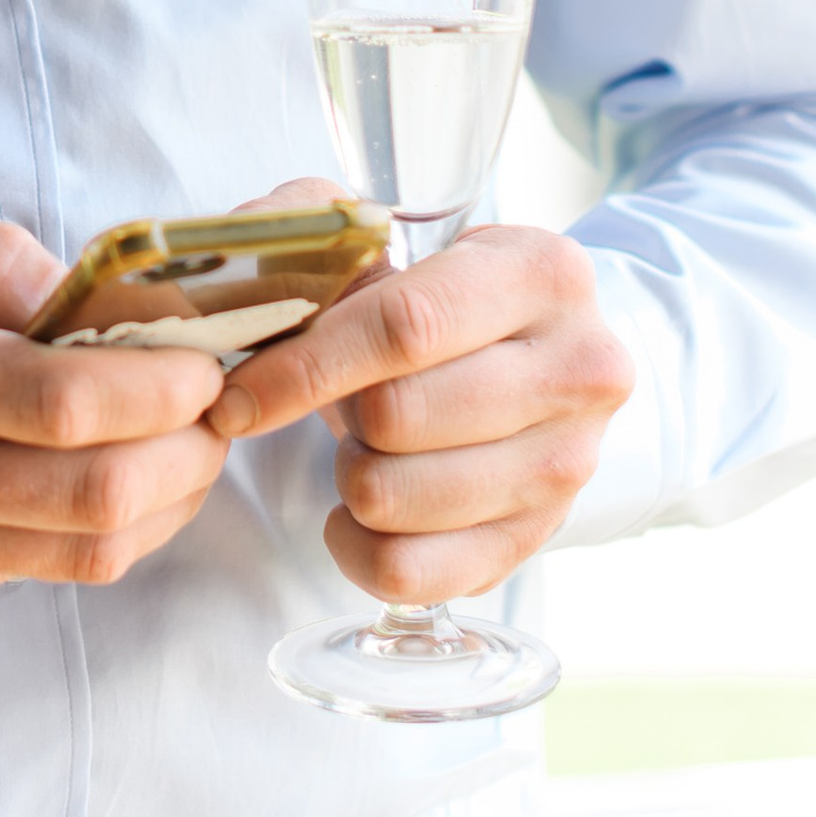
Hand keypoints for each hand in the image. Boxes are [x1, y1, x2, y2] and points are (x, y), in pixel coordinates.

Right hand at [0, 207, 227, 611]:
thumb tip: (79, 284)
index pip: (58, 398)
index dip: (161, 381)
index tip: (202, 351)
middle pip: (97, 489)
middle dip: (190, 445)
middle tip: (218, 394)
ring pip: (92, 546)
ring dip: (173, 493)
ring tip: (191, 436)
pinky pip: (53, 569)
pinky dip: (121, 526)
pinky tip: (133, 474)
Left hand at [205, 184, 632, 606]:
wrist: (538, 358)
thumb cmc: (442, 302)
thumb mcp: (394, 247)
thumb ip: (313, 243)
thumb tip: (239, 295)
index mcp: (543, 274)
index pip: (406, 326)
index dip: (306, 364)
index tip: (237, 394)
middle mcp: (578, 370)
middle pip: (397, 417)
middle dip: (337, 412)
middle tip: (343, 399)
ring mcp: (566, 464)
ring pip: (393, 498)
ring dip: (349, 475)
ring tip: (368, 444)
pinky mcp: (538, 539)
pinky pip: (408, 573)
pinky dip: (357, 547)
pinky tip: (361, 512)